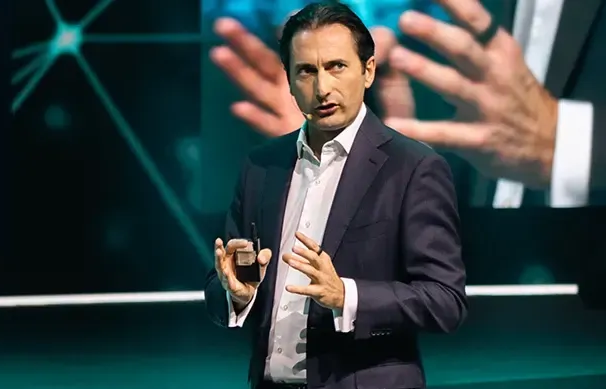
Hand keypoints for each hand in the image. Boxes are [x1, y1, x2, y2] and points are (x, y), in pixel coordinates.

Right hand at [210, 19, 417, 136]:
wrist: (346, 150)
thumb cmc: (355, 114)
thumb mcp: (365, 85)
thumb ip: (375, 61)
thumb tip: (388, 35)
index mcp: (307, 72)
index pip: (293, 49)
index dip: (286, 36)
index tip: (281, 22)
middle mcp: (289, 87)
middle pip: (261, 61)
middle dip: (241, 43)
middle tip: (221, 25)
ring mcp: (283, 109)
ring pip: (256, 86)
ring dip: (236, 69)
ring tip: (217, 52)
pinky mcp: (285, 131)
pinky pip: (266, 123)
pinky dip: (252, 115)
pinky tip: (239, 107)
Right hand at [215, 237, 271, 307]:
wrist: (250, 290)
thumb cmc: (251, 274)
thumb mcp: (261, 263)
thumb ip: (265, 256)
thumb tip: (261, 258)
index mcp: (233, 255)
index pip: (232, 245)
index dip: (238, 242)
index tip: (246, 243)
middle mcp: (226, 263)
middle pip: (220, 253)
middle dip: (218, 247)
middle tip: (218, 241)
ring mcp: (225, 274)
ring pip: (220, 266)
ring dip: (219, 259)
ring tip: (219, 252)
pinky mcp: (229, 285)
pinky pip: (227, 281)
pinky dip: (227, 277)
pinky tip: (226, 273)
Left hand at [281, 232, 344, 310]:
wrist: (341, 294)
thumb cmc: (327, 278)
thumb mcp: (317, 266)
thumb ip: (302, 260)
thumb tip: (286, 256)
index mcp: (323, 259)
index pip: (314, 247)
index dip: (306, 240)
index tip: (297, 234)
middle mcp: (323, 268)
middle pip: (314, 257)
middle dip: (304, 252)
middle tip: (293, 248)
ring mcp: (321, 279)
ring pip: (311, 271)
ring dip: (300, 265)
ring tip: (290, 262)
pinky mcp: (319, 291)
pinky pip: (307, 290)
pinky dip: (297, 289)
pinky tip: (289, 287)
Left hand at [385, 1, 559, 187]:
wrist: (551, 142)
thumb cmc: (516, 93)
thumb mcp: (504, 58)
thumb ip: (475, 37)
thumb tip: (441, 9)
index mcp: (499, 50)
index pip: (476, 19)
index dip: (453, 3)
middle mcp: (494, 74)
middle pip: (463, 48)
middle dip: (434, 33)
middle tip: (406, 19)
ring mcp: (487, 107)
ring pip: (453, 86)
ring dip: (425, 70)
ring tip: (397, 58)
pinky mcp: (480, 139)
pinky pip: (446, 133)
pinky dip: (420, 129)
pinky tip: (396, 122)